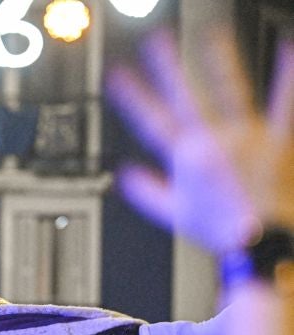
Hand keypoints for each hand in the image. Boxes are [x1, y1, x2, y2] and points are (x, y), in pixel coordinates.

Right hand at [107, 30, 293, 254]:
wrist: (261, 241)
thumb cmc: (222, 231)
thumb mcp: (174, 215)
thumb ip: (148, 191)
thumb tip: (126, 176)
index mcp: (185, 157)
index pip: (151, 120)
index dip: (132, 96)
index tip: (117, 74)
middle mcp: (212, 140)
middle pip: (185, 97)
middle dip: (168, 68)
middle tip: (155, 39)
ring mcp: (245, 136)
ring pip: (231, 90)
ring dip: (220, 60)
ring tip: (212, 33)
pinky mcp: (278, 139)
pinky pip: (285, 102)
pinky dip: (287, 75)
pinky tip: (288, 47)